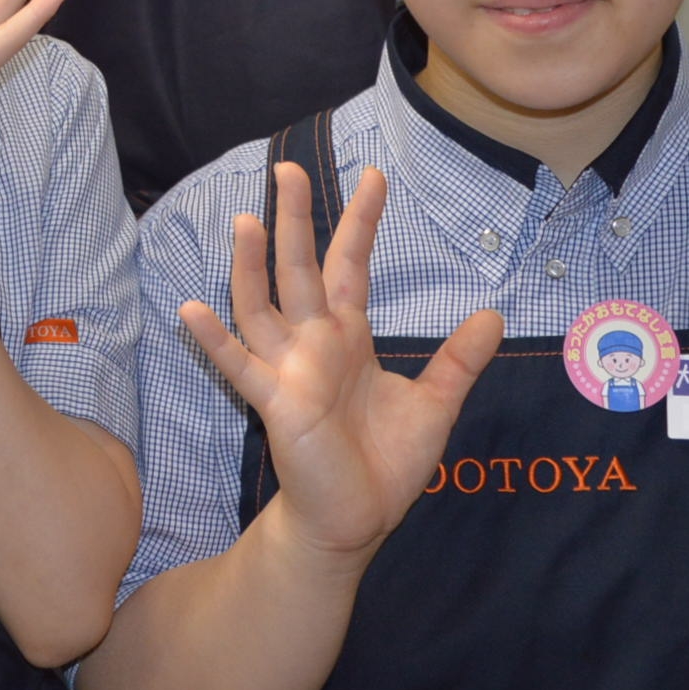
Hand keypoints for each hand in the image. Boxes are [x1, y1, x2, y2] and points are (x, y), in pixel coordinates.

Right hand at [182, 165, 502, 559]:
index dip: (361, 223)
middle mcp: (312, 343)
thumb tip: (495, 315)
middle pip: (298, 268)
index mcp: (348, 337)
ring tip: (246, 220)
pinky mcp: (275, 404)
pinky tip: (193, 309)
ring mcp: (288, 370)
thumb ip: (458, 360)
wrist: (355, 521)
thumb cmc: (384, 464)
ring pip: (261, 305)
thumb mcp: (434, 405)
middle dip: (295, 219)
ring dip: (251, 265)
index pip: (350, 266)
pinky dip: (216, 340)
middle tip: (290, 169)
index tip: (374, 177)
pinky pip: (240, 367)